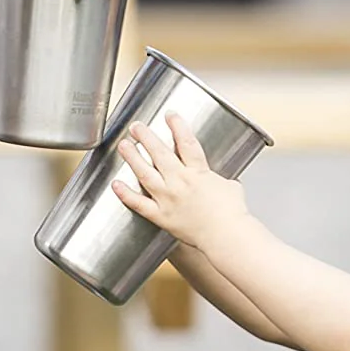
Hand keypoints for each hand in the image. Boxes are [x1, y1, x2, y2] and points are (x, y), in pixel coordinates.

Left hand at [112, 114, 250, 249]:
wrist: (227, 236)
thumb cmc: (233, 214)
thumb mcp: (231, 188)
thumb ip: (221, 180)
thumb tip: (226, 182)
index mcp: (199, 172)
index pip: (186, 142)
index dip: (177, 126)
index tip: (169, 115)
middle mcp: (180, 182)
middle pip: (160, 153)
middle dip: (146, 137)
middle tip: (136, 127)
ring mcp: (168, 199)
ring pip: (145, 174)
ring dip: (133, 158)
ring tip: (124, 146)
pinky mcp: (161, 216)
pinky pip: (139, 204)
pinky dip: (126, 194)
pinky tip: (116, 184)